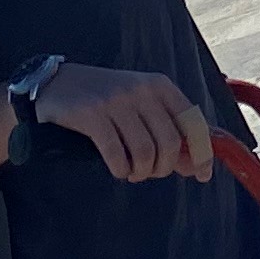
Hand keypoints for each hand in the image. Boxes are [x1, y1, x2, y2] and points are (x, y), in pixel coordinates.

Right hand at [36, 64, 215, 183]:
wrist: (57, 84)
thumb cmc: (105, 100)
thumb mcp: (141, 105)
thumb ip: (168, 130)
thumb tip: (197, 165)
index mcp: (160, 85)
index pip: (192, 122)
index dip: (201, 152)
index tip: (202, 175)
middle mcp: (142, 89)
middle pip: (170, 143)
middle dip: (163, 168)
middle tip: (149, 172)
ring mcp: (116, 101)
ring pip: (145, 152)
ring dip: (140, 172)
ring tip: (132, 172)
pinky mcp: (92, 114)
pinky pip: (116, 154)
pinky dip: (120, 169)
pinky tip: (117, 168)